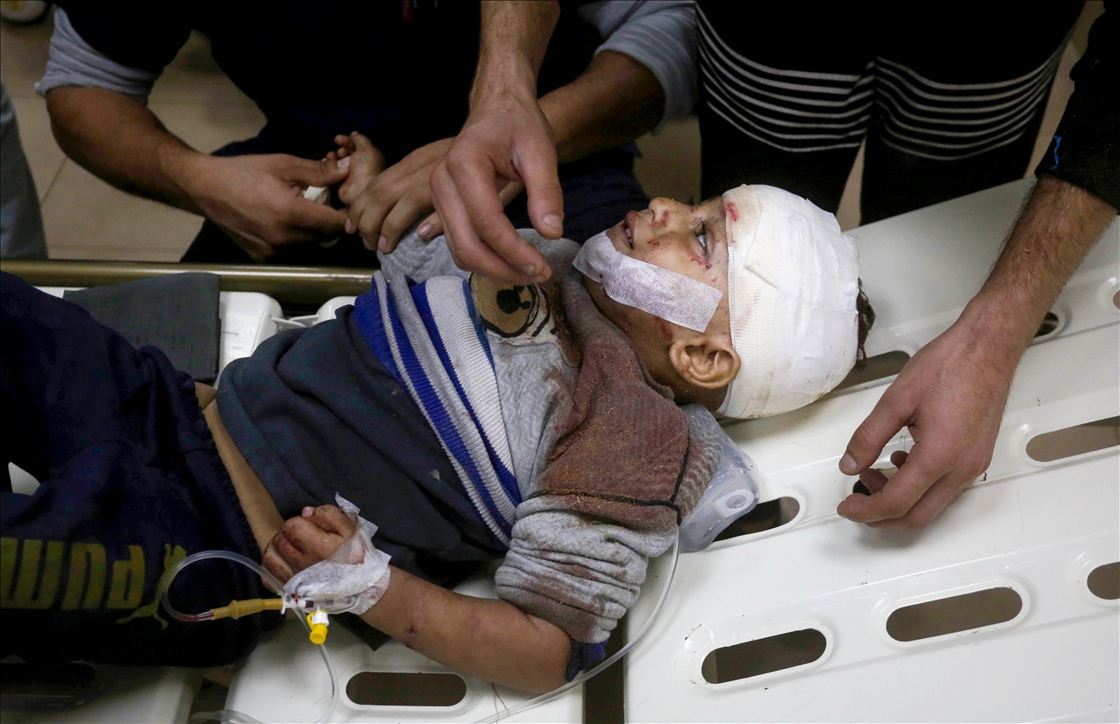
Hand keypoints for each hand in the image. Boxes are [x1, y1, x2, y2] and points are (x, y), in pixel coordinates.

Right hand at [187, 153, 349, 261]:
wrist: (204, 188)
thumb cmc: (244, 172)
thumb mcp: (284, 165)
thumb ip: (319, 171)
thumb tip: (348, 170)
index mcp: (291, 214)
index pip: (337, 224)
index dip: (349, 215)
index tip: (351, 204)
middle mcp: (284, 239)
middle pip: (326, 236)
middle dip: (333, 221)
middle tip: (330, 203)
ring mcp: (273, 252)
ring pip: (311, 244)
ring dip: (315, 230)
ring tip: (306, 209)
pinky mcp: (263, 258)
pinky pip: (292, 250)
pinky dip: (296, 237)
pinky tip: (286, 220)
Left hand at [261, 505, 356, 581]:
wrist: (360, 586)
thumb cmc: (355, 554)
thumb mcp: (350, 528)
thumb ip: (329, 514)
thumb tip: (306, 512)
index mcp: (320, 547)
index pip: (293, 525)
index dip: (300, 521)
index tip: (311, 527)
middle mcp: (303, 564)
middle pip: (279, 539)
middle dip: (288, 532)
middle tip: (301, 536)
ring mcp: (294, 579)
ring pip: (270, 555)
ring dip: (277, 546)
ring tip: (290, 546)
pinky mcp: (289, 589)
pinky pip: (268, 575)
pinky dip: (271, 565)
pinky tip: (282, 560)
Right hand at [329, 132, 384, 210]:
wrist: (361, 190)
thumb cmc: (367, 167)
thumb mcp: (367, 148)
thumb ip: (360, 139)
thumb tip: (354, 134)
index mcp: (371, 158)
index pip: (358, 146)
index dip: (349, 140)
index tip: (339, 138)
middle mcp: (361, 166)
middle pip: (348, 153)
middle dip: (342, 148)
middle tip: (339, 148)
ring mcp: (350, 175)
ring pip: (340, 161)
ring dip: (335, 155)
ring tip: (334, 155)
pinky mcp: (341, 183)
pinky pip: (334, 170)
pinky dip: (330, 164)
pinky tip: (329, 161)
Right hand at [430, 89, 562, 284]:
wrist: (497, 107)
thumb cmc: (519, 124)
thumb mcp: (541, 151)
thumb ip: (546, 192)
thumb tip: (551, 233)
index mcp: (465, 164)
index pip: (486, 222)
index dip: (514, 252)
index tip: (541, 268)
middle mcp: (442, 182)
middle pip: (466, 244)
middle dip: (502, 269)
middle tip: (537, 276)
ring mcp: (438, 195)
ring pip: (459, 250)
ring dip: (493, 269)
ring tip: (527, 272)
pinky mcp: (442, 206)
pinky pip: (458, 242)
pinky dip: (483, 259)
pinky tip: (510, 263)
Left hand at [836, 314, 1017, 528]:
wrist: (988, 349)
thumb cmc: (949, 366)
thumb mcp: (896, 400)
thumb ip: (868, 437)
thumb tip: (849, 465)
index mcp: (939, 456)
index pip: (897, 503)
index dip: (867, 511)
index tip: (846, 507)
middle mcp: (962, 469)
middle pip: (917, 516)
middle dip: (882, 517)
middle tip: (856, 502)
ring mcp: (974, 465)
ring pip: (932, 505)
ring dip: (900, 499)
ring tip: (873, 472)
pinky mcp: (977, 457)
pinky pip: (945, 488)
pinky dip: (918, 486)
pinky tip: (901, 459)